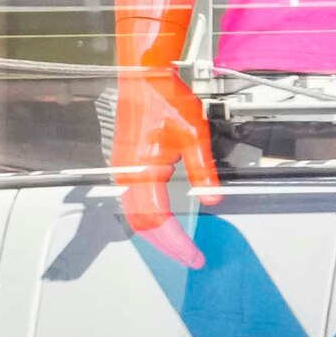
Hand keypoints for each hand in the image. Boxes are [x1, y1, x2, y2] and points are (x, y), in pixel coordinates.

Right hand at [114, 64, 212, 268]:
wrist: (144, 78)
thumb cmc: (165, 100)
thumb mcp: (194, 135)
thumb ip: (202, 170)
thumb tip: (212, 199)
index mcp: (140, 171)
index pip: (156, 220)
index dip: (175, 241)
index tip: (194, 256)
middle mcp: (126, 175)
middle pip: (142, 224)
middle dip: (167, 245)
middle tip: (191, 258)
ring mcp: (123, 171)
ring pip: (136, 215)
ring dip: (158, 235)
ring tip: (182, 247)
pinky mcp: (127, 166)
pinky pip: (135, 202)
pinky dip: (152, 219)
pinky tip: (168, 225)